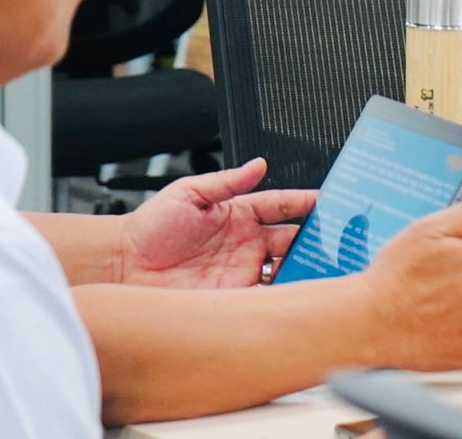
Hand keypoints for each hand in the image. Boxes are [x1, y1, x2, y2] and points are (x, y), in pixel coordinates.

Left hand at [118, 158, 314, 288]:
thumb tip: (259, 164)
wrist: (123, 266)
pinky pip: (266, 296)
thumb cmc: (150, 227)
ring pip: (286, 268)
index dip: (305, 201)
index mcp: (239, 214)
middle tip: (338, 237)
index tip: (329, 199)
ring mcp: (242, 270)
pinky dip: (283, 295)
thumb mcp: (188, 193)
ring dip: (304, 266)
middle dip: (316, 237)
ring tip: (326, 266)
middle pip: (292, 238)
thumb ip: (227, 181)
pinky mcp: (233, 296)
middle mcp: (246, 243)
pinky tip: (297, 292)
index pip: (281, 204)